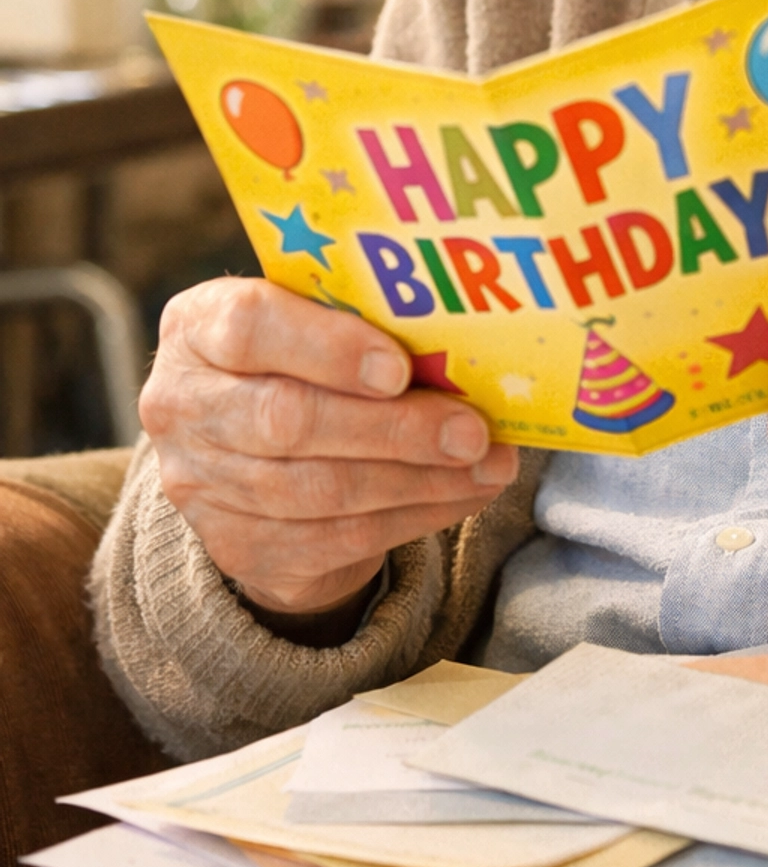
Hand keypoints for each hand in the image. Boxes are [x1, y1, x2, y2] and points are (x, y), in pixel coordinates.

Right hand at [140, 278, 516, 616]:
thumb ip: (359, 322)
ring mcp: (201, 485)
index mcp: (196, 327)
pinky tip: (463, 494)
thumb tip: (461, 346)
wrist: (242, 450)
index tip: (398, 367)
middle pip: (289, 421)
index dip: (327, 348)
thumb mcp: (307, 320)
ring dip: (418, 480)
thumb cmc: (295, 360)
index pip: (249, 327)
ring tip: (485, 465)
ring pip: (319, 491)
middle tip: (472, 430)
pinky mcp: (239, 546)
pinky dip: (413, 516)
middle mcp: (182, 405)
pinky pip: (337, 538)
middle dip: (393, 429)